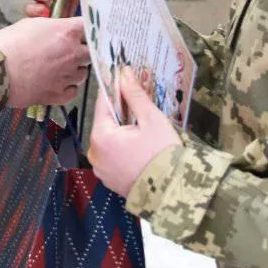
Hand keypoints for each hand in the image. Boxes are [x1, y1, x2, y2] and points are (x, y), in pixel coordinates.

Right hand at [0, 16, 89, 107]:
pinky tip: (56, 82)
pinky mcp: (58, 95)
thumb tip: (56, 30)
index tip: (79, 31)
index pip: (89, 28)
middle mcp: (73, 54)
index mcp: (67, 32)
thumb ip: (50, 27)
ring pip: (83, 73)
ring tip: (59, 67)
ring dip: (75, 69)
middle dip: (81, 50)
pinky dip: (67, 87)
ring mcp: (67, 76)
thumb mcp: (30, 24)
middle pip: (90, 52)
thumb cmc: (8, 44)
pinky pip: (72, 91)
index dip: (83, 30)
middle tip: (68, 50)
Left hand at [88, 68, 180, 197]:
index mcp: (100, 136)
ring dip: (123, 130)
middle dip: (121, 111)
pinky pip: (114, 156)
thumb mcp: (151, 119)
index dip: (114, 87)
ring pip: (111, 139)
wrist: (173, 194)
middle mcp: (95, 154)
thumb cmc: (162, 155)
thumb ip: (134, 95)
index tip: (122, 75)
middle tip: (139, 102)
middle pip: (106, 122)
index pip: (103, 102)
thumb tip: (124, 73)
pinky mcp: (110, 180)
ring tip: (143, 125)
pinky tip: (141, 145)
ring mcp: (101, 170)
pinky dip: (124, 148)